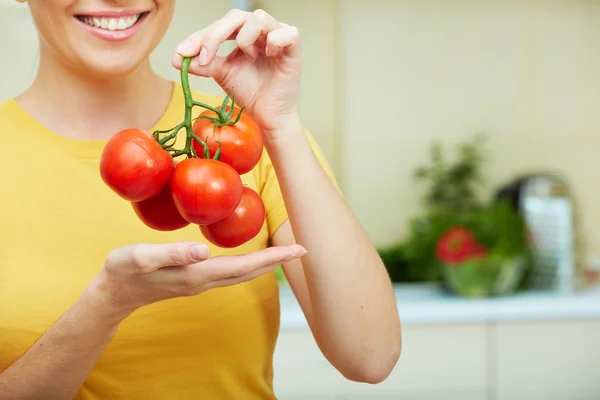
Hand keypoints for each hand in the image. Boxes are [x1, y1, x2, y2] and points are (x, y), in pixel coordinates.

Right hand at [87, 241, 305, 319]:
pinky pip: (231, 272)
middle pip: (250, 272)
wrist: (113, 295)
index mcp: (198, 274)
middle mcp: (205, 281)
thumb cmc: (124, 271)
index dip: (273, 259)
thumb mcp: (141, 257)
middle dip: (278, 262)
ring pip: (242, 274)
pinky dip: (249, 265)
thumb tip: (204, 250)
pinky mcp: (195, 279)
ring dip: (266, 264)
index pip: (244, 266)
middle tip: (304, 248)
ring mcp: (201, 282)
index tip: (298, 249)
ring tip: (285, 252)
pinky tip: (253, 257)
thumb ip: (172, 253)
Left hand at [171, 8, 302, 136]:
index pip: (220, 25)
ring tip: (248, 58)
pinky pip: (287, 33)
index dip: (201, 36)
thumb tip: (177, 57)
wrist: (268, 117)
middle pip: (236, 16)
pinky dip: (273, 41)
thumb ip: (203, 63)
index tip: (183, 53)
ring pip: (259, 18)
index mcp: (244, 33)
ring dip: (245, 38)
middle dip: (215, 35)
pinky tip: (267, 55)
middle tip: (205, 56)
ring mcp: (279, 37)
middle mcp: (262, 31)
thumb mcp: (222, 75)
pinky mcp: (294, 49)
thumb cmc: (250, 93)